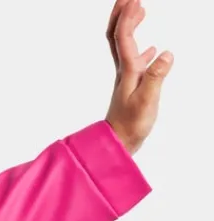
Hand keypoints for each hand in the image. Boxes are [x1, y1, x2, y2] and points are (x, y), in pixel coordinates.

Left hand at [105, 0, 172, 155]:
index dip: (128, 17)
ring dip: (129, 25)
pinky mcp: (131, 88)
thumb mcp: (147, 101)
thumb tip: (166, 53)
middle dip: (121, 14)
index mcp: (127, 71)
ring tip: (140, 10)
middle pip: (117, 36)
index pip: (123, 37)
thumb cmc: (131, 126)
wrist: (117, 145)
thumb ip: (156, 77)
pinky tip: (151, 50)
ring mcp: (127, 79)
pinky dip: (141, 49)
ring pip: (124, 46)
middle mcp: (124, 71)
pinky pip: (134, 62)